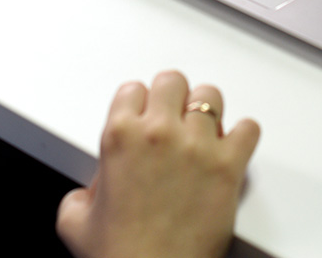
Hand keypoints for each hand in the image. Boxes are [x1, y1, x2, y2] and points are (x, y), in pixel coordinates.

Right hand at [56, 71, 261, 257]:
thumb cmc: (119, 255)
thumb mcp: (74, 218)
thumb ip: (84, 189)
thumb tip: (98, 188)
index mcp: (119, 137)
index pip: (132, 89)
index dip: (138, 105)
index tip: (143, 116)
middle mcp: (159, 133)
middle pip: (172, 81)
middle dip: (172, 99)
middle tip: (173, 118)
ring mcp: (196, 146)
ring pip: (210, 96)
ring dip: (205, 112)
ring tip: (202, 131)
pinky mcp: (228, 166)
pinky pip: (248, 128)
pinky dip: (242, 135)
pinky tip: (232, 147)